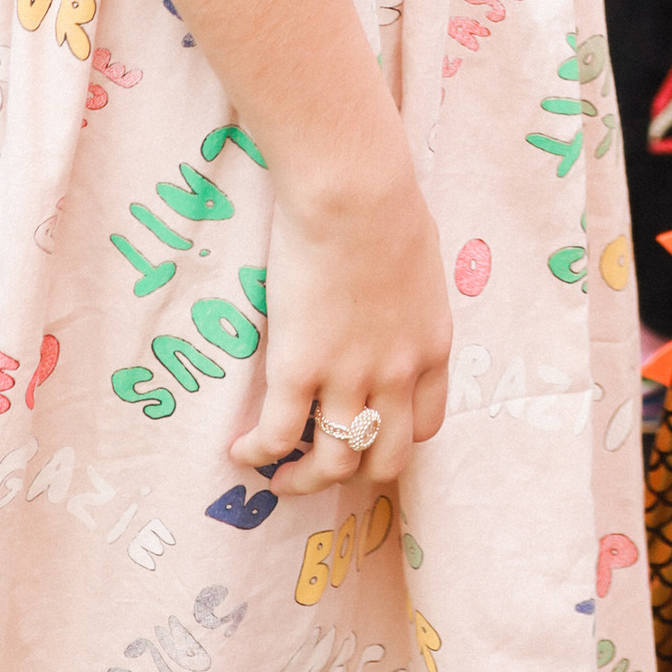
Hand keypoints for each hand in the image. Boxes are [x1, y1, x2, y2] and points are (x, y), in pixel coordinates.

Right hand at [230, 162, 453, 496]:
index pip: (426, 426)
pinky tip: (240, 451)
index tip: (372, 438)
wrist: (354, 191)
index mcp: (431, 347)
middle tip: (324, 466)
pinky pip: (278, 436)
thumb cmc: (386, 205)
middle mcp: (397, 376)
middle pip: (386, 460)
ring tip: (279, 476)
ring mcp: (350, 378)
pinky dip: (258, 454)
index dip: (397, 440)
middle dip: (355, 474)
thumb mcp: (418, 266)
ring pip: (334, 463)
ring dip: (305, 480)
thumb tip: (388, 305)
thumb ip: (407, 303)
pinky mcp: (300, 370)